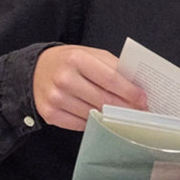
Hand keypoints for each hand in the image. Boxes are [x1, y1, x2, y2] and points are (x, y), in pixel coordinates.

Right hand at [31, 45, 147, 130]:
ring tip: (124, 116)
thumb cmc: (69, 62)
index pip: (110, 79)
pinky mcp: (50, 114)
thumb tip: (136, 87)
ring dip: (112, 117)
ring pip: (93, 114)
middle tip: (140, 112)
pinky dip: (94, 123)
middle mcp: (64, 78)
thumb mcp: (90, 54)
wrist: (36, 70)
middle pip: (103, 99)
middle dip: (126, 107)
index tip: (143, 99)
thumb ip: (113, 67)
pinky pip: (80, 125)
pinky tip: (102, 118)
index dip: (129, 91)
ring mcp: (55, 98)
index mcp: (76, 59)